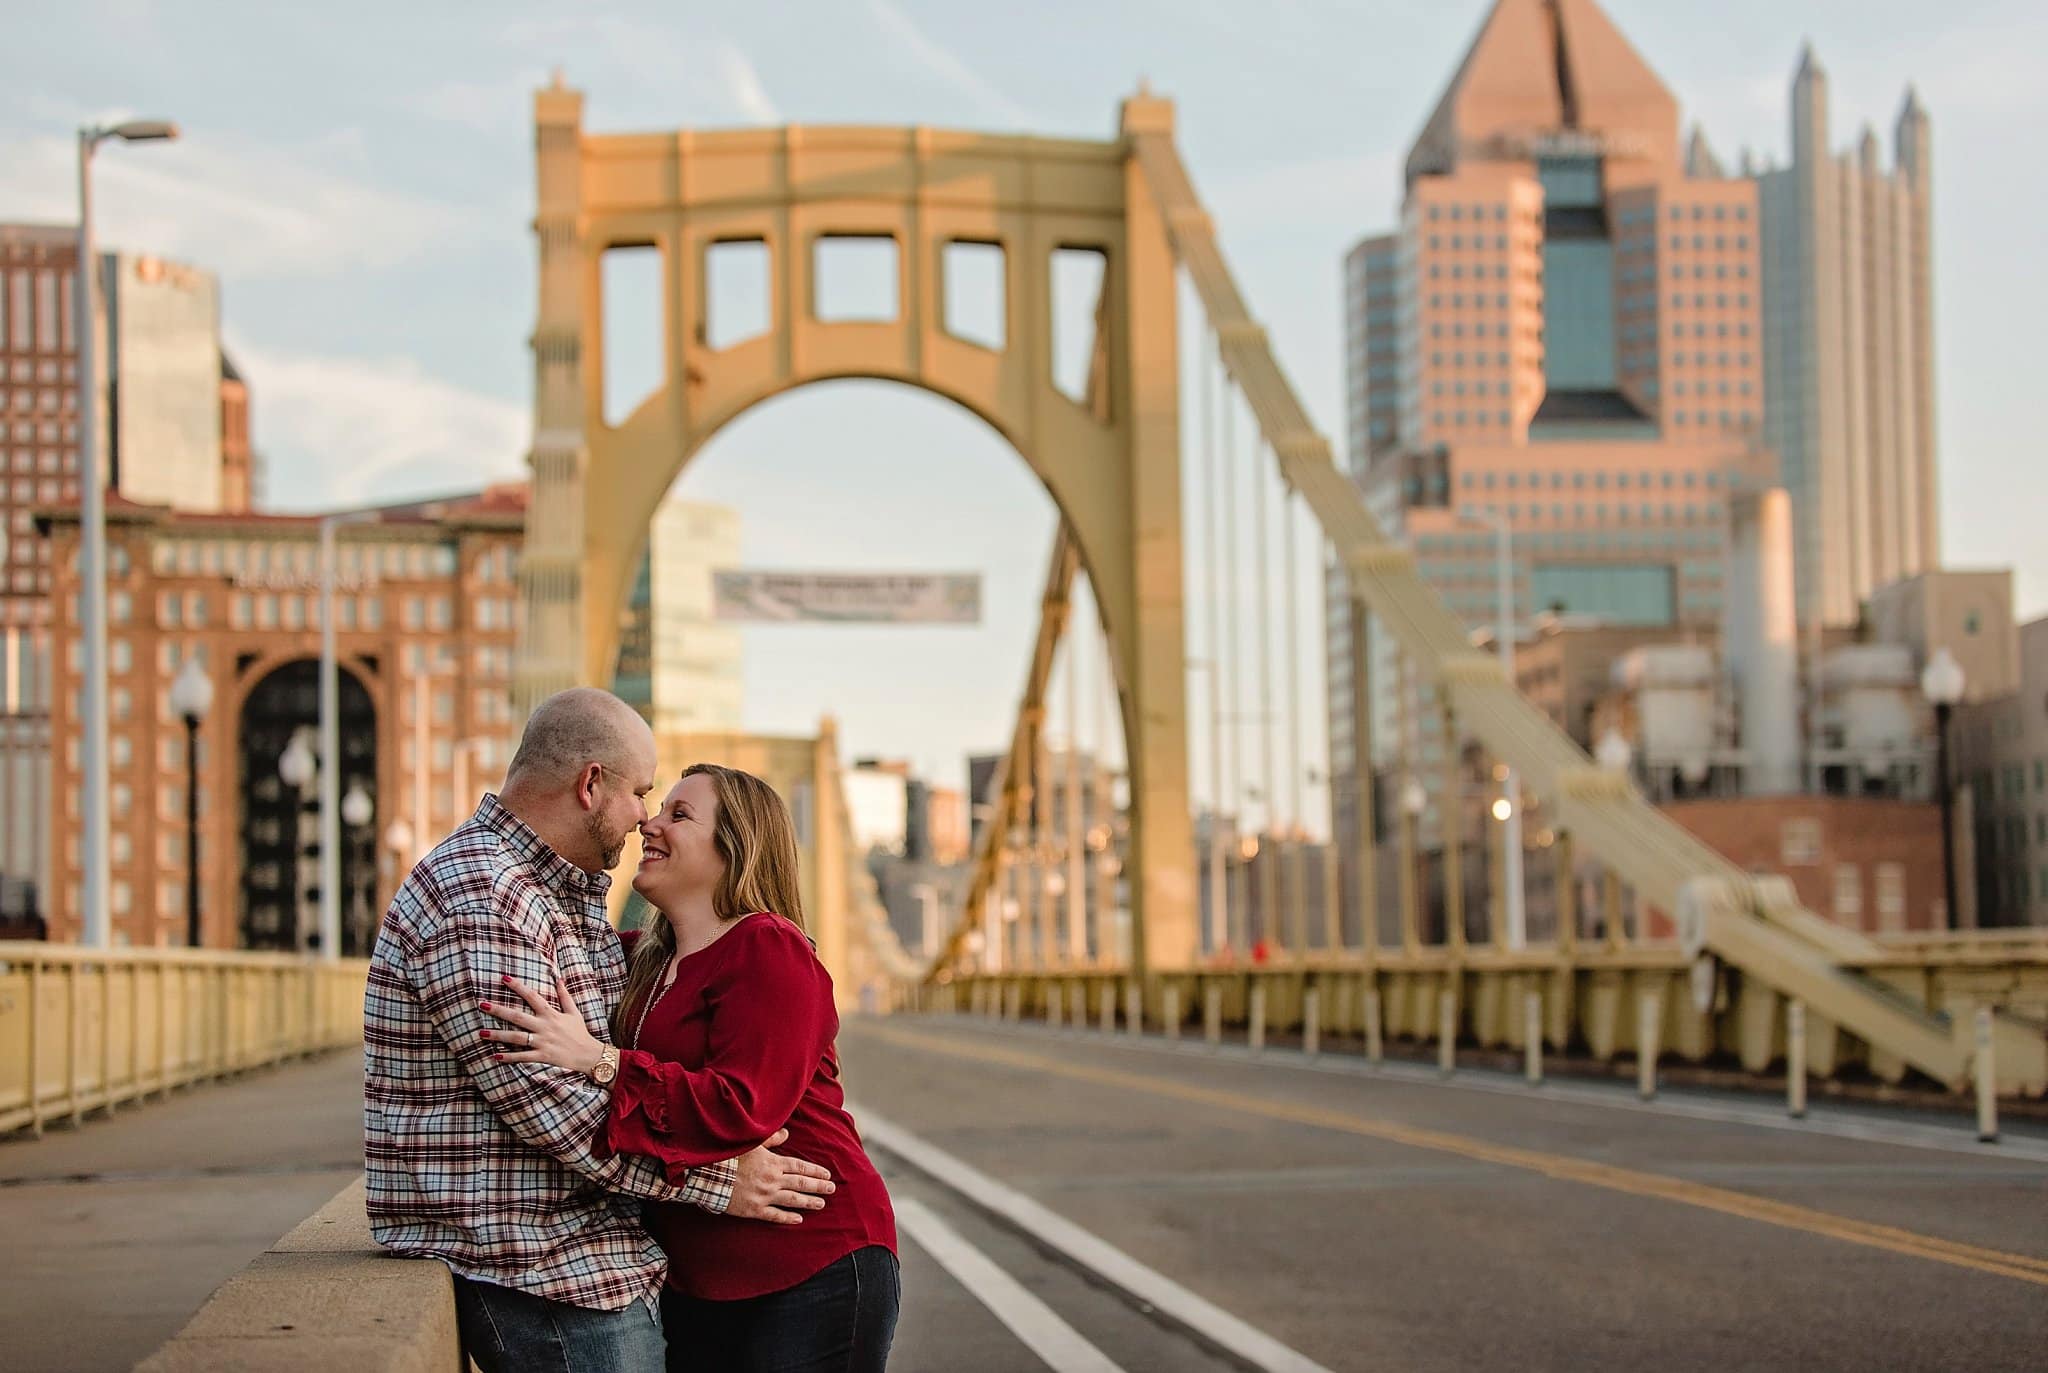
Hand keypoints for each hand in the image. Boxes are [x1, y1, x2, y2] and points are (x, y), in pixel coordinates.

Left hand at [479, 974, 605, 1076]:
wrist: (589, 1054)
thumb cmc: (580, 1033)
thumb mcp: (574, 1012)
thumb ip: (565, 996)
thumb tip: (559, 979)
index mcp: (551, 1014)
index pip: (532, 997)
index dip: (518, 987)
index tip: (504, 979)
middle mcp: (544, 1027)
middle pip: (517, 1017)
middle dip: (499, 1010)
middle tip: (482, 1005)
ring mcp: (542, 1042)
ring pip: (516, 1037)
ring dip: (498, 1035)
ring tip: (481, 1033)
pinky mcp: (542, 1056)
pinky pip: (522, 1057)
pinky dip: (509, 1057)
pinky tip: (496, 1055)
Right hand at [726, 1128, 835, 1225]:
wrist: (710, 1175)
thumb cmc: (730, 1157)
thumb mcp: (752, 1143)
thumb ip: (771, 1139)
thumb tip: (786, 1133)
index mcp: (773, 1162)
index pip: (800, 1167)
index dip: (815, 1171)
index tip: (827, 1175)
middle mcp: (773, 1179)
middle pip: (801, 1183)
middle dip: (818, 1186)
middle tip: (832, 1189)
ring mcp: (765, 1196)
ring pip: (793, 1200)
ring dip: (809, 1201)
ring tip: (821, 1203)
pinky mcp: (754, 1209)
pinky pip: (775, 1215)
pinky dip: (788, 1217)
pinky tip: (799, 1219)